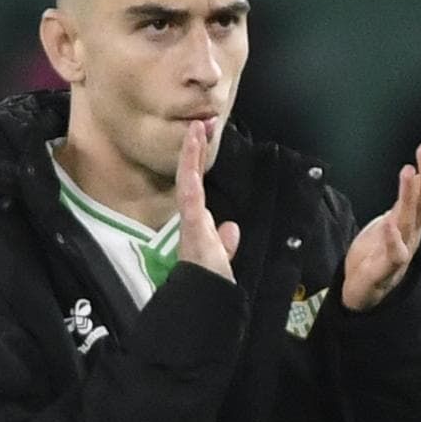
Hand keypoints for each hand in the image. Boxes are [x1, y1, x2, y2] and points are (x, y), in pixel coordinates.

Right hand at [174, 117, 239, 279]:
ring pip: (189, 179)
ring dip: (192, 153)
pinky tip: (193, 150)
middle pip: (192, 178)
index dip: (199, 165)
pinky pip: (191, 191)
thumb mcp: (222, 256)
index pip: (198, 187)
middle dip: (195, 152)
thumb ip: (224, 242)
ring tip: (196, 129)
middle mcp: (191, 217)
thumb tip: (231, 227)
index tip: (202, 142)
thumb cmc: (210, 279)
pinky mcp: (192, 222)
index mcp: (198, 223)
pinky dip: (191, 170)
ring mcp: (190, 218)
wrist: (203, 296)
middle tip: (199, 125)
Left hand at [340, 137, 420, 310]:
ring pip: (409, 221)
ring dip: (410, 196)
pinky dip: (394, 238)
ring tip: (409, 171)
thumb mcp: (392, 219)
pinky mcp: (384, 269)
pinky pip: (393, 254)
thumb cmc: (377, 253)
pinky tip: (391, 222)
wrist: (362, 291)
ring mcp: (401, 250)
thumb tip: (417, 172)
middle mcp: (412, 233)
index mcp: (413, 220)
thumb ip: (406, 200)